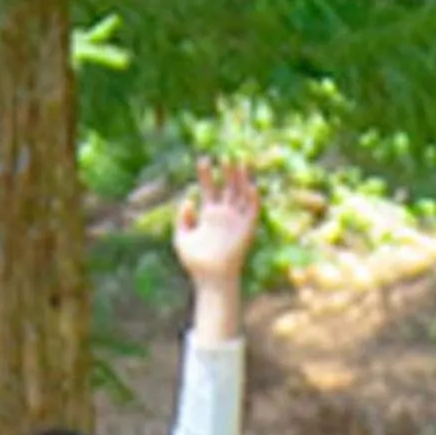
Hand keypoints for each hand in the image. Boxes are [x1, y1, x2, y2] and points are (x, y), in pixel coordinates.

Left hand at [173, 160, 260, 286]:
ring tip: (240, 161)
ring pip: (241, 194)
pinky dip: (253, 199)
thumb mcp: (181, 238)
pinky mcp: (247, 229)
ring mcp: (236, 221)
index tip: (203, 160)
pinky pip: (253, 211)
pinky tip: (251, 186)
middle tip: (225, 155)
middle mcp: (224, 214)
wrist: (211, 279)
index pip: (209, 188)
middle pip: (228, 187)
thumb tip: (188, 201)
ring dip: (242, 179)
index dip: (206, 174)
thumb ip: (182, 219)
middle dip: (227, 171)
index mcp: (209, 214)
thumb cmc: (195, 262)